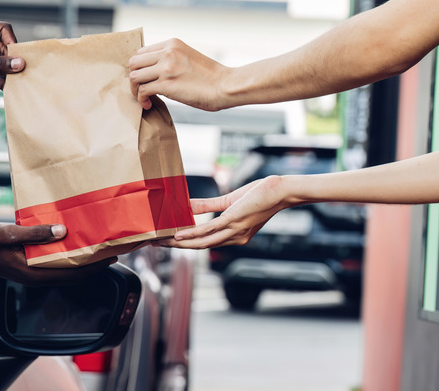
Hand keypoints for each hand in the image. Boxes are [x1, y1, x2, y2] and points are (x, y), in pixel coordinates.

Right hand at [0, 223, 114, 285]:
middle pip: (73, 274)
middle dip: (93, 265)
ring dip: (82, 260)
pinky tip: (74, 243)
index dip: (94, 267)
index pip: (72, 273)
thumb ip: (35, 234)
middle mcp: (37, 276)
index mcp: (34, 273)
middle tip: (111, 250)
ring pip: (65, 270)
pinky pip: (55, 264)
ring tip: (97, 246)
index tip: (111, 257)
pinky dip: (68, 256)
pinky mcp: (30, 267)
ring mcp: (34, 273)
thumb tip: (62, 231)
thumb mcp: (9, 234)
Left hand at [128, 39, 229, 110]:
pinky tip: (148, 104)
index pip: (142, 51)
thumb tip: (155, 72)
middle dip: (134, 77)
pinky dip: (141, 99)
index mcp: (172, 44)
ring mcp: (165, 68)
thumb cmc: (211, 77)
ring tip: (144, 98)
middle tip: (140, 88)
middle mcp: (167, 52)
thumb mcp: (188, 57)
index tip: (144, 78)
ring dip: (135, 90)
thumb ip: (172, 59)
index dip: (140, 67)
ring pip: (134, 77)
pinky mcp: (166, 84)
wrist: (225, 85)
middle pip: (134, 62)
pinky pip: (142, 91)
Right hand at [155, 176, 287, 248]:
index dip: (186, 245)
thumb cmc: (260, 195)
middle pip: (200, 246)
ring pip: (202, 242)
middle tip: (157, 245)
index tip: (168, 242)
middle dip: (177, 247)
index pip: (206, 243)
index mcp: (235, 236)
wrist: (280, 192)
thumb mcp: (230, 201)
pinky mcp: (233, 220)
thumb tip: (188, 205)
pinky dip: (192, 234)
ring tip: (162, 242)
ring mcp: (234, 231)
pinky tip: (178, 235)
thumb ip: (208, 205)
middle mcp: (234, 238)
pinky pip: (208, 230)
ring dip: (180, 244)